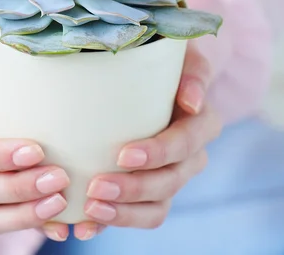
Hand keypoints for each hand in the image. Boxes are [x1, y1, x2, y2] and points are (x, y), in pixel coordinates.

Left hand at [75, 43, 221, 239]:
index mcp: (200, 123)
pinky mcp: (148, 191)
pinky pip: (136, 214)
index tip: (124, 155)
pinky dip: (111, 223)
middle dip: (134, 188)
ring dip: (124, 213)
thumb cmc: (161, 63)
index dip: (158, 153)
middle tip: (97, 188)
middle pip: (169, 181)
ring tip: (90, 210)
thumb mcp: (179, 55)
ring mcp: (170, 177)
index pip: (185, 143)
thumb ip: (191, 70)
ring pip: (156, 206)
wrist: (150, 79)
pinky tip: (83, 226)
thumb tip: (190, 99)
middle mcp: (190, 156)